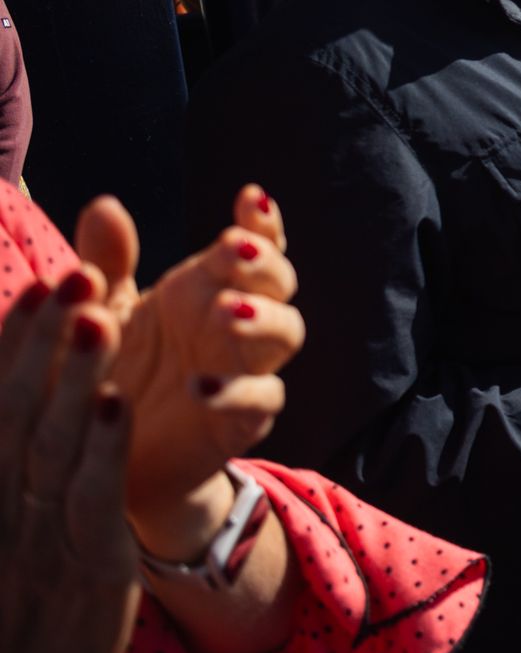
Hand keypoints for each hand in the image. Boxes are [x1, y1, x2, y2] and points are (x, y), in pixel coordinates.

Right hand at [0, 267, 137, 652]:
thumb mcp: (10, 518)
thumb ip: (14, 439)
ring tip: (98, 316)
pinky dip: (104, 448)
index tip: (37, 284)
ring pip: (55, 444)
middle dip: (46, 341)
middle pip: (20, 409)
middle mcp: (0, 504)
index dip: (14, 342)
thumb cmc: (14, 600)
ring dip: (77, 378)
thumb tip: (22, 384)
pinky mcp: (86, 567)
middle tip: (73, 275)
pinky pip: (92, 498)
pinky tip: (122, 400)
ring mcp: (36, 536)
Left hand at [83, 188, 304, 558]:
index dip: (262, 222)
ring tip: (228, 313)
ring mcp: (248, 368)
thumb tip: (104, 205)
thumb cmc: (116, 371)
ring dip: (264, 318)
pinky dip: (238, 391)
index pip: (255, 245)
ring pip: (287, 332)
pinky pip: (263, 400)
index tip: (250, 197)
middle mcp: (237, 322)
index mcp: (210, 287)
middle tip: (235, 252)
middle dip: (265, 263)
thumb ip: (105, 263)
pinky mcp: (243, 420)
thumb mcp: (100, 312)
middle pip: (281, 281)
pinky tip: (197, 386)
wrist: (111, 455)